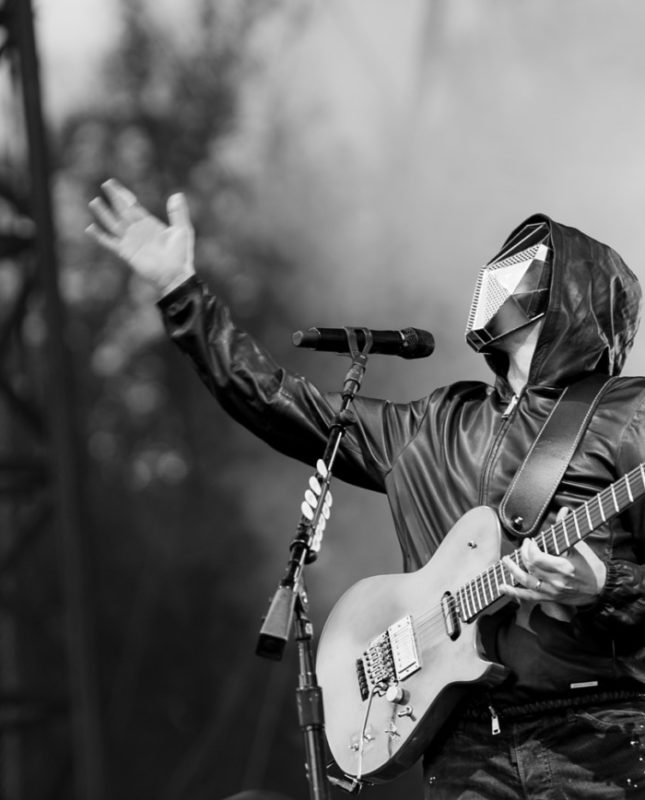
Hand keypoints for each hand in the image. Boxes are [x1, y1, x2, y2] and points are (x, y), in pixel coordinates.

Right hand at [87, 179, 194, 294]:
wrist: (175, 274)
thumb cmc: (181, 255)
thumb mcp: (183, 230)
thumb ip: (178, 213)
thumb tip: (177, 194)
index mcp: (150, 224)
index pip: (133, 206)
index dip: (124, 195)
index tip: (114, 184)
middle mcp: (138, 231)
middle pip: (122, 210)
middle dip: (114, 198)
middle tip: (105, 184)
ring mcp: (131, 241)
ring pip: (113, 223)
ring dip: (104, 213)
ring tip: (94, 202)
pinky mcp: (126, 252)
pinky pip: (109, 242)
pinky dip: (99, 236)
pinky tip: (90, 228)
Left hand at [500, 508, 606, 609]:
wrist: (602, 588)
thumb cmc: (591, 567)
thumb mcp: (580, 546)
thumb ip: (567, 529)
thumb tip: (563, 511)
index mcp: (563, 567)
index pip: (537, 558)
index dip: (529, 548)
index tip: (530, 541)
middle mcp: (556, 581)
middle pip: (530, 568)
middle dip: (522, 555)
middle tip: (522, 547)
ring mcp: (552, 591)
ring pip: (526, 582)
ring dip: (512, 571)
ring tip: (505, 561)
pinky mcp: (550, 598)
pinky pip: (528, 597)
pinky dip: (514, 593)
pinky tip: (502, 587)